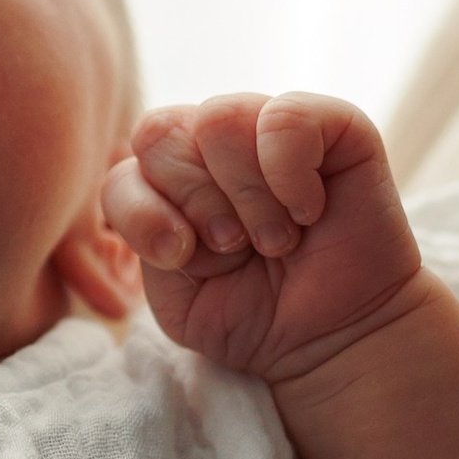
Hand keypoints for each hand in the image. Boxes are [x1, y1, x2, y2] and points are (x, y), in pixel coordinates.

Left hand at [105, 93, 421, 383]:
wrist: (330, 342)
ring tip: (277, 237)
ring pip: (219, 118)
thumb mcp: (175, 293)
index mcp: (171, 177)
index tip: (187, 258)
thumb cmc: (252, 313)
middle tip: (238, 246)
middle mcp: (216, 143)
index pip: (124, 170)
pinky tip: (309, 209)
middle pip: (161, 132)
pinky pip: (287, 117)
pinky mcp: (335, 126)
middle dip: (196, 203)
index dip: (147, 218)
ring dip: (246, 195)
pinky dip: (289, 170)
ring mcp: (271, 128)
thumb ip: (143, 230)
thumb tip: (162, 195)